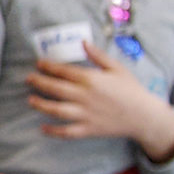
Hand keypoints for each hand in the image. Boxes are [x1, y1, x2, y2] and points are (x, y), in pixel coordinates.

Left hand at [26, 42, 173, 160]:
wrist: (144, 115)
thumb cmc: (131, 89)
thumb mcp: (116, 68)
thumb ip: (98, 55)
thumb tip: (83, 42)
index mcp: (91, 79)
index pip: (64, 71)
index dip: (49, 66)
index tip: (39, 63)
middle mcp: (85, 96)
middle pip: (55, 88)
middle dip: (39, 83)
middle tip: (29, 79)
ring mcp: (85, 114)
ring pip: (57, 110)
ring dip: (41, 105)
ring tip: (30, 100)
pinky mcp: (88, 129)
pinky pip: (67, 131)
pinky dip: (53, 131)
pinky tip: (43, 128)